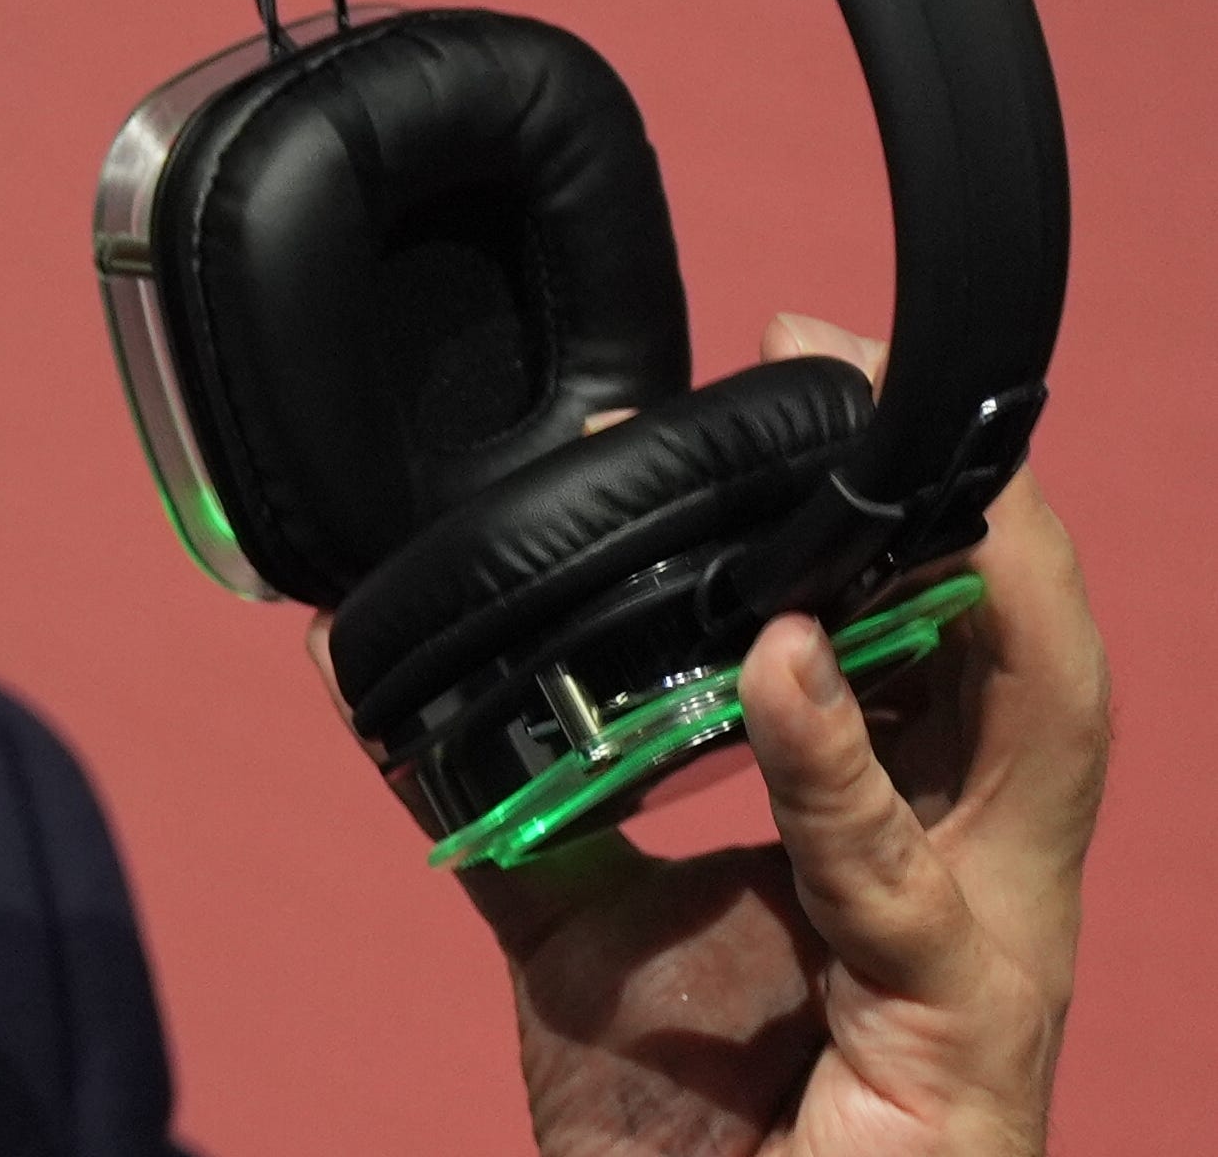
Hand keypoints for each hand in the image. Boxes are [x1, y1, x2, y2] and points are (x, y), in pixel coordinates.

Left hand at [317, 315, 1109, 1155]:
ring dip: (962, 577)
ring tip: (859, 458)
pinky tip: (774, 666)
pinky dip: (836, 760)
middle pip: (1040, 652)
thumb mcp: (586, 933)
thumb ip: (522, 804)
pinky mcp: (952, 1043)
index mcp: (924, 846)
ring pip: (1040, 733)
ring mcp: (991, 965)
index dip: (907, 498)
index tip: (802, 366)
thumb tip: (391, 683)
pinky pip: (899, 883)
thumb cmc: (689, 1141)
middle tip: (836, 354)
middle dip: (968, 484)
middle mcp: (986, 887)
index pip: (956, 639)